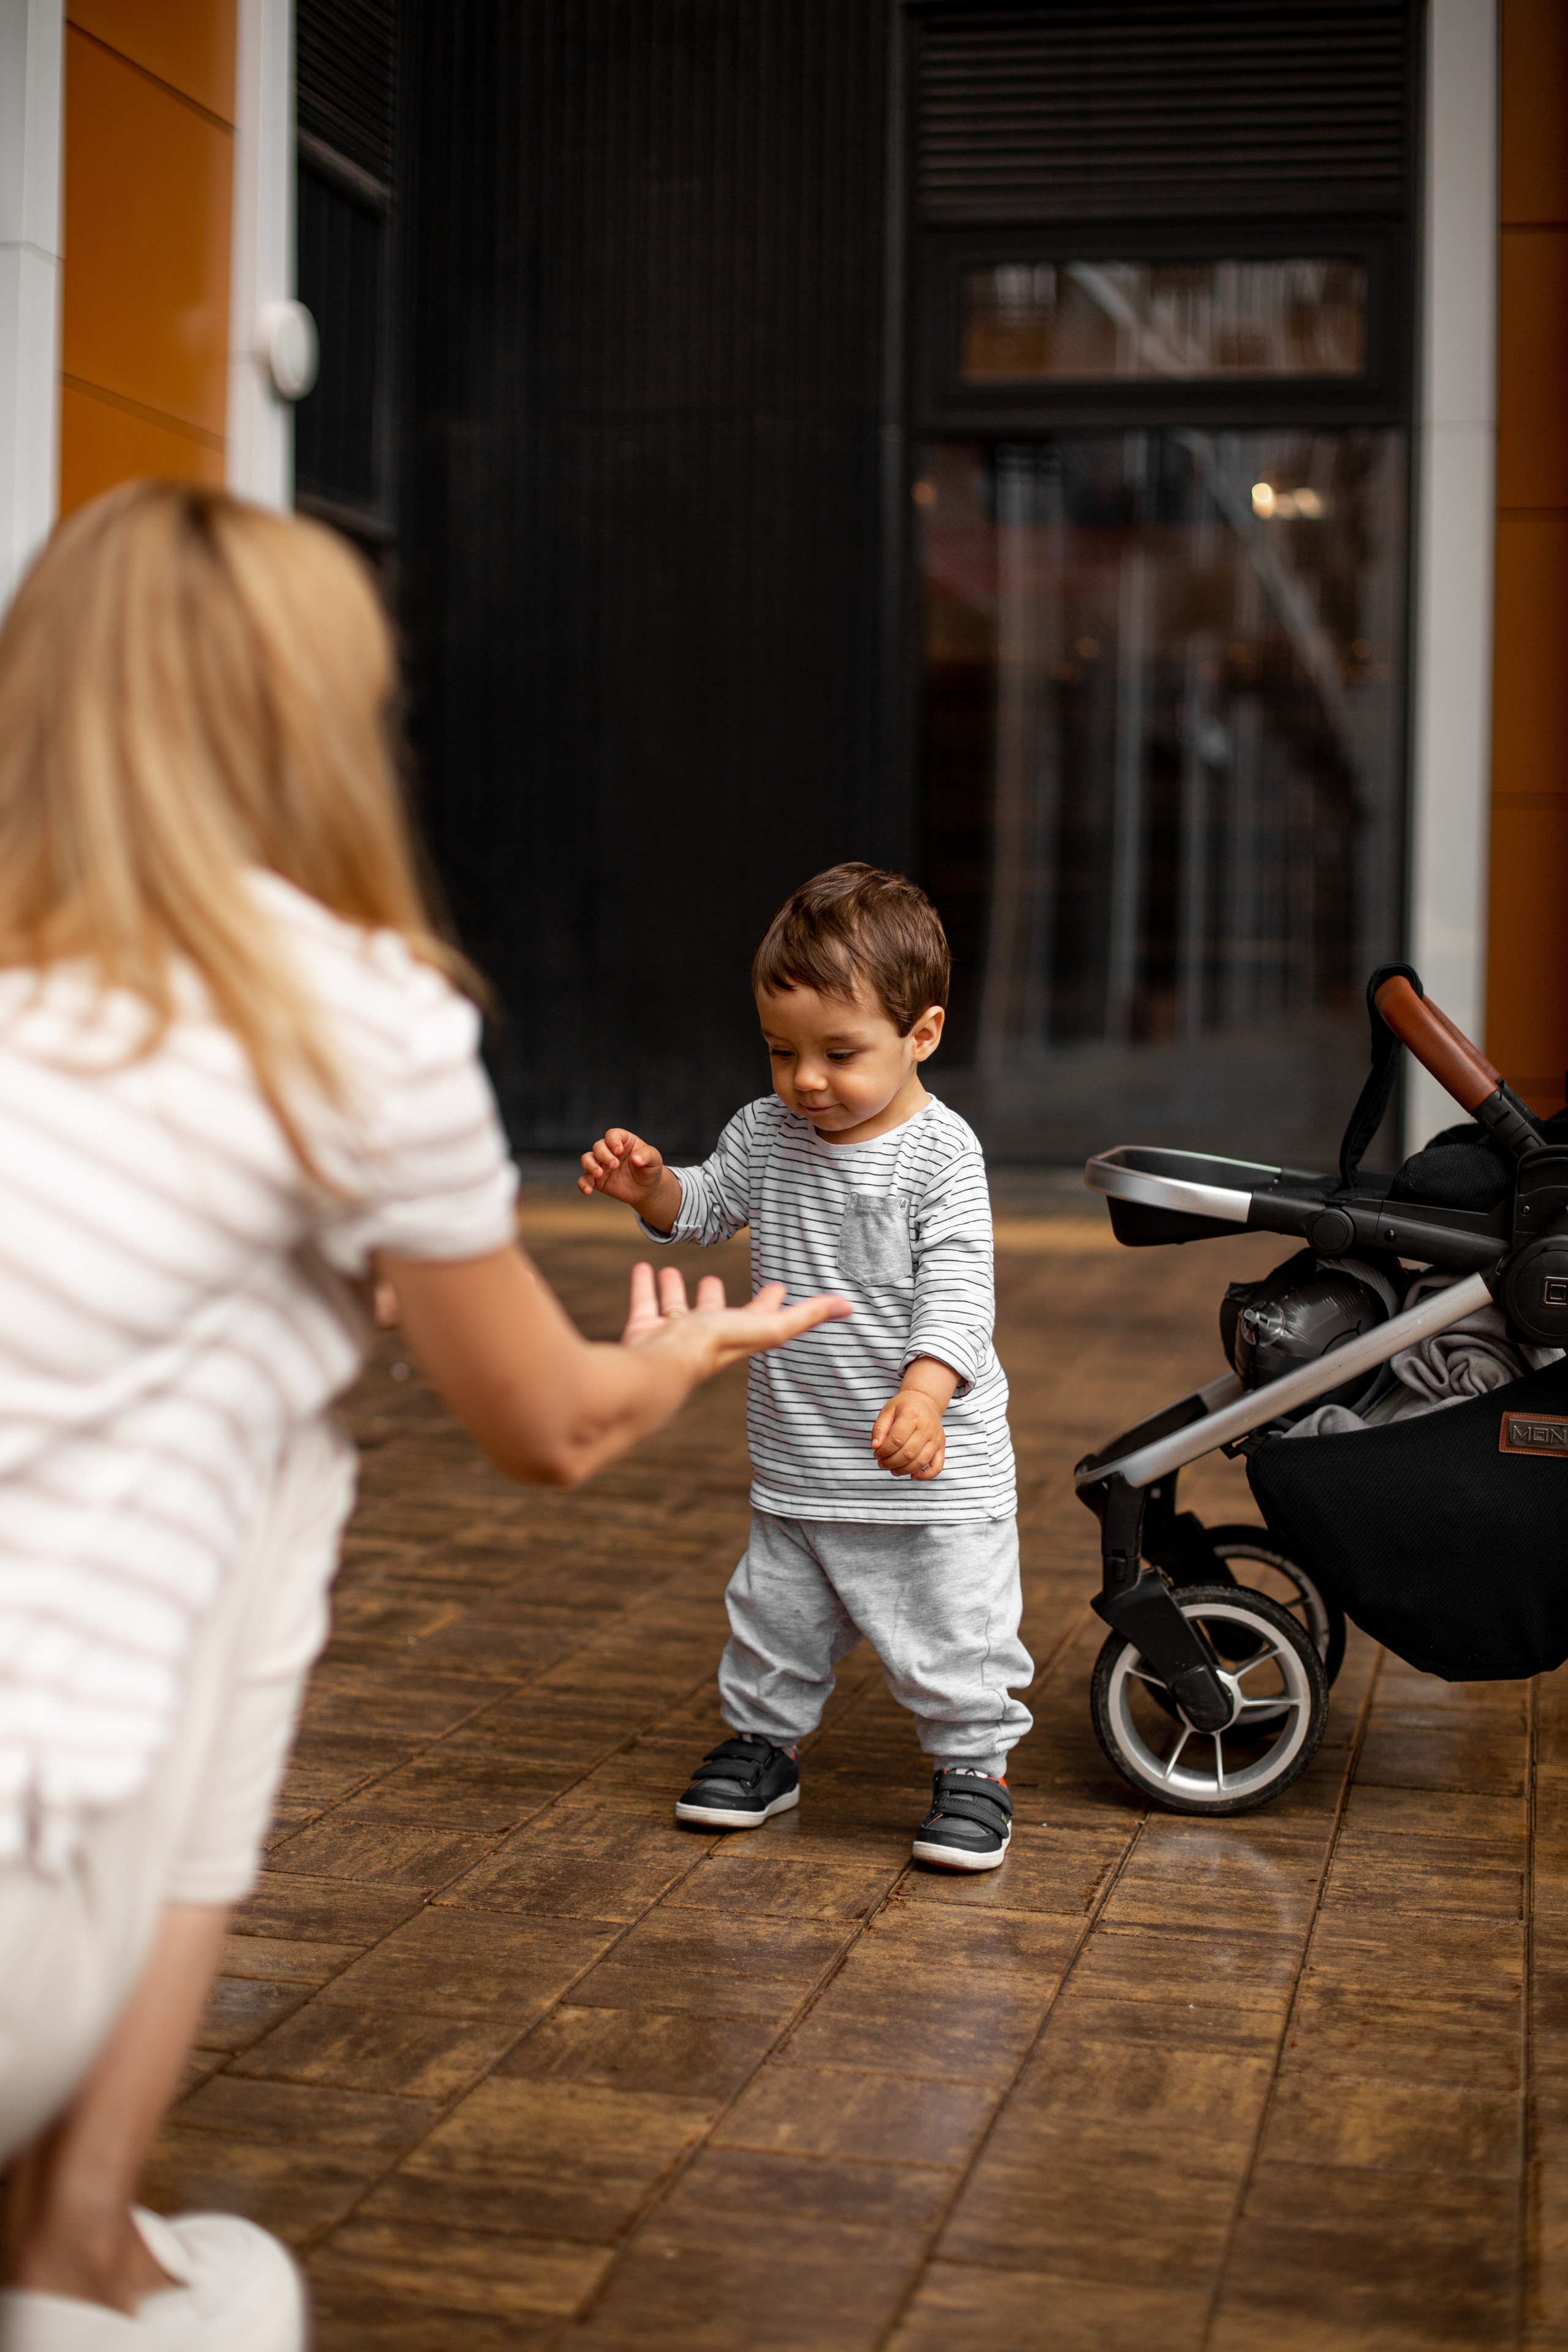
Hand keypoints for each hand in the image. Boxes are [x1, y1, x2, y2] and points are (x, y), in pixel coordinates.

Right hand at [579, 1128, 666, 1208]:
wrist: (647, 1189)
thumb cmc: (650, 1169)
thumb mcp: (655, 1160)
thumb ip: (647, 1155)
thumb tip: (636, 1159)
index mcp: (623, 1141)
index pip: (612, 1135)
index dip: (613, 1141)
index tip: (619, 1150)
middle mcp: (609, 1151)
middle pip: (598, 1146)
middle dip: (604, 1155)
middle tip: (615, 1165)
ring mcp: (601, 1165)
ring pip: (587, 1159)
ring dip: (590, 1165)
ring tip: (599, 1174)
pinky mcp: (597, 1180)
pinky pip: (584, 1179)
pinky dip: (583, 1184)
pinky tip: (588, 1191)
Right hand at [621, 1261, 849, 1372]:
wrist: (663, 1367)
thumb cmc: (716, 1347)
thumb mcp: (770, 1327)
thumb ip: (806, 1315)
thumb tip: (849, 1306)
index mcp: (735, 1337)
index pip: (758, 1316)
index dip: (769, 1301)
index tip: (778, 1285)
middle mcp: (705, 1338)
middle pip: (713, 1314)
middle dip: (714, 1297)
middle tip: (714, 1278)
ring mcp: (673, 1337)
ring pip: (675, 1309)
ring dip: (675, 1291)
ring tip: (672, 1271)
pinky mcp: (644, 1333)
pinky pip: (645, 1304)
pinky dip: (645, 1287)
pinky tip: (644, 1268)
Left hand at [871, 1387, 945, 1479]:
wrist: (925, 1401)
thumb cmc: (904, 1407)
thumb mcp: (888, 1411)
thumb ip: (879, 1428)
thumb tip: (875, 1447)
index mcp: (912, 1416)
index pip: (897, 1439)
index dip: (884, 1451)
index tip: (876, 1453)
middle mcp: (927, 1428)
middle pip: (908, 1453)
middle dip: (891, 1462)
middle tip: (882, 1463)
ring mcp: (936, 1439)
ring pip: (920, 1462)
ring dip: (903, 1470)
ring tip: (892, 1469)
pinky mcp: (941, 1447)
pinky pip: (937, 1467)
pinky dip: (925, 1475)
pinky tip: (912, 1475)